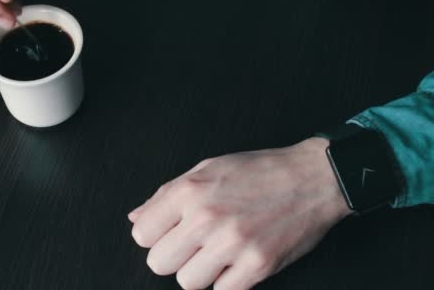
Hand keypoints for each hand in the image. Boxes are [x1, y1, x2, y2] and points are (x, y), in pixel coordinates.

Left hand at [128, 138, 351, 289]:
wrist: (311, 178)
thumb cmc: (257, 171)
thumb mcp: (206, 168)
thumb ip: (166, 194)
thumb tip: (136, 218)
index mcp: (188, 192)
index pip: (141, 234)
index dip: (154, 236)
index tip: (170, 232)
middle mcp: (206, 218)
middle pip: (159, 263)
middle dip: (173, 256)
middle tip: (193, 245)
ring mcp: (232, 244)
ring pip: (187, 282)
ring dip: (199, 271)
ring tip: (216, 253)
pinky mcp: (257, 265)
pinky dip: (226, 281)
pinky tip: (235, 263)